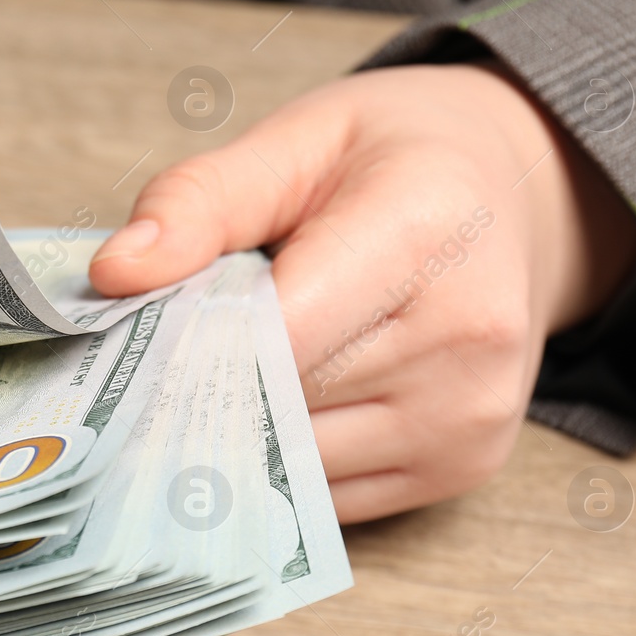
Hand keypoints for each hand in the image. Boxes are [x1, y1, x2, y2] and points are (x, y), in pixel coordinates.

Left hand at [89, 64, 635, 522]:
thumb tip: (114, 274)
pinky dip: (284, 458)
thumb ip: (199, 202)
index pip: (275, 331)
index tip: (133, 335)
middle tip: (166, 350)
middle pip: (279, 403)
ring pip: (294, 462)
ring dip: (242, 428)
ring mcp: (471, 414)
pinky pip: (329, 495)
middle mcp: (466, 336)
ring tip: (235, 364)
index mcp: (425, 231)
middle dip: (205, 384)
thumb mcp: (296, 140)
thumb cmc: (397, 160)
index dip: (190, 342)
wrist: (521, 192)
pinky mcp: (465, 466)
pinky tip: (281, 402)